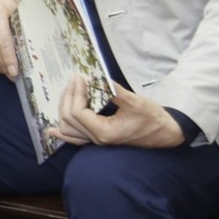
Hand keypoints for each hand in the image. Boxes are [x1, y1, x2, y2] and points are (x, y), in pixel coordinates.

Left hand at [50, 78, 182, 149]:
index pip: (78, 112)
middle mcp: (98, 139)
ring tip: (68, 91)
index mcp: (104, 132)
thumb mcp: (136, 102)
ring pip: (69, 129)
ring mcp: (97, 141)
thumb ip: (114, 91)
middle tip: (75, 79)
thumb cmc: (153, 118)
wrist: (166, 132)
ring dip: (64, 109)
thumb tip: (98, 78)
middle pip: (69, 119)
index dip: (75, 92)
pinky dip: (63, 133)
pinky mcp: (100, 138)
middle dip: (68, 97)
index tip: (80, 77)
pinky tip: (51, 130)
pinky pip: (76, 139)